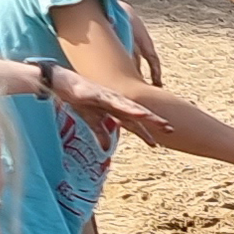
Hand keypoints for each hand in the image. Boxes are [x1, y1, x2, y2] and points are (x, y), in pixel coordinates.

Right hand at [45, 66, 166, 142]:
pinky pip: (113, 101)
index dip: (145, 134)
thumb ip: (101, 134)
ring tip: (157, 120)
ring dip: (143, 114)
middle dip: (153, 121)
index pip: (133, 124)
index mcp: (115, 110)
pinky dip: (123, 106)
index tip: (156, 145)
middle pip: (137, 113)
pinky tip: (133, 110)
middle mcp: (116, 102)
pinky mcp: (97, 93)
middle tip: (171, 129)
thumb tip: (106, 149)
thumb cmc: (78, 100)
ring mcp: (108, 96)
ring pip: (129, 106)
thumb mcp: (91, 122)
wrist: (62, 83)